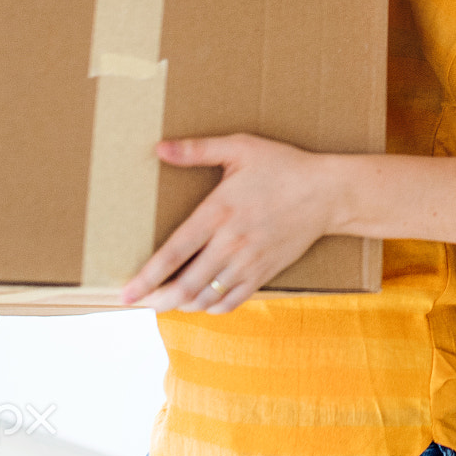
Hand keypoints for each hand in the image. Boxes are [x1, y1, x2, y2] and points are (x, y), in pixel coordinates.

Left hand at [121, 134, 338, 314]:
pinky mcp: (265, 271)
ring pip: (207, 297)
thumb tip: (159, 148)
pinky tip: (202, 302)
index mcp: (219, 212)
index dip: (148, 276)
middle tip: (141, 304)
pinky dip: (212, 307)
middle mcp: (231, 242)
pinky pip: (232, 301)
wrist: (328, 193)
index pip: (174, 252)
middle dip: (158, 300)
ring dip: (182, 305)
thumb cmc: (283, 166)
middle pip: (186, 284)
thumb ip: (198, 150)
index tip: (127, 293)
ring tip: (166, 302)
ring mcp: (249, 261)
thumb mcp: (241, 148)